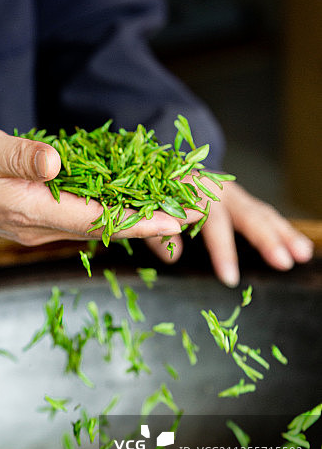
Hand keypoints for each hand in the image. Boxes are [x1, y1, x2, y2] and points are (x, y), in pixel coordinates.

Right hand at [0, 124, 198, 244]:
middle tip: (195, 212)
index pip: (98, 217)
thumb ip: (19, 155)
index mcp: (31, 210)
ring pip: (98, 224)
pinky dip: (113, 212)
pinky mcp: (37, 218)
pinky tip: (133, 203)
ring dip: (136, 218)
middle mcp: (41, 226)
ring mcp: (40, 226)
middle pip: (106, 226)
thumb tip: (56, 162)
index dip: (140, 217)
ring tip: (175, 208)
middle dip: (152, 221)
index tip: (178, 217)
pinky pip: (84, 218)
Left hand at [145, 180, 313, 285]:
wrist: (166, 171)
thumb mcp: (146, 213)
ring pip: (262, 214)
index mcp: (193, 190)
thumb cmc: (155, 198)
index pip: (211, 221)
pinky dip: (283, 230)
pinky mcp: (243, 202)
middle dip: (266, 239)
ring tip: (303, 254)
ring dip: (284, 234)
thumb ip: (155, 234)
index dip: (222, 250)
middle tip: (283, 262)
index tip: (230, 277)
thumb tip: (172, 258)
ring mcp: (234, 195)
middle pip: (246, 214)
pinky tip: (301, 247)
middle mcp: (218, 189)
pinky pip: (265, 215)